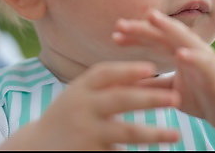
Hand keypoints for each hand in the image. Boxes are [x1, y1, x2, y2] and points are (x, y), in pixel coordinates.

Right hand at [0, 61, 179, 150]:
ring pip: (126, 131)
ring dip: (154, 133)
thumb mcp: (81, 95)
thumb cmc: (68, 115)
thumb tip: (150, 74)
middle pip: (120, 100)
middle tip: (176, 97)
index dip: (128, 69)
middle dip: (150, 98)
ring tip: (177, 134)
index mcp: (80, 89)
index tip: (153, 68)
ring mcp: (86, 133)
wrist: (37, 148)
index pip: (105, 73)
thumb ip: (109, 86)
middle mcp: (82, 108)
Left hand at [113, 9, 214, 137]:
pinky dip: (193, 56)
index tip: (115, 34)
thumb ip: (153, 84)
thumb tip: (125, 83)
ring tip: (152, 18)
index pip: (154, 39)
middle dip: (143, 28)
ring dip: (168, 28)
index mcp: (180, 52)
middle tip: (120, 23)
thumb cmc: (206, 97)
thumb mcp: (172, 91)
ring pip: (185, 39)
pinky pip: (205, 63)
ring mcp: (205, 59)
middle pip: (164, 34)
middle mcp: (191, 50)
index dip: (136, 36)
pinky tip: (181, 53)